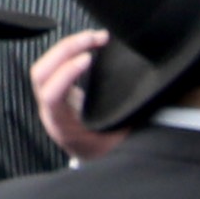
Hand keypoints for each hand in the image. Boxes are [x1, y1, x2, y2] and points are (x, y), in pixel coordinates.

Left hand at [29, 31, 119, 162]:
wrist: (95, 162)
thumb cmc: (108, 153)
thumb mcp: (118, 142)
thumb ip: (129, 122)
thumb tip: (158, 105)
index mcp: (61, 126)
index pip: (51, 96)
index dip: (65, 74)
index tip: (88, 59)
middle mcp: (50, 111)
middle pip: (41, 74)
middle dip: (66, 50)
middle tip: (95, 38)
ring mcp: (50, 99)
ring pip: (45, 65)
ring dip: (68, 46)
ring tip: (96, 37)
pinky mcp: (55, 89)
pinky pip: (53, 65)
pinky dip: (70, 50)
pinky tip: (90, 43)